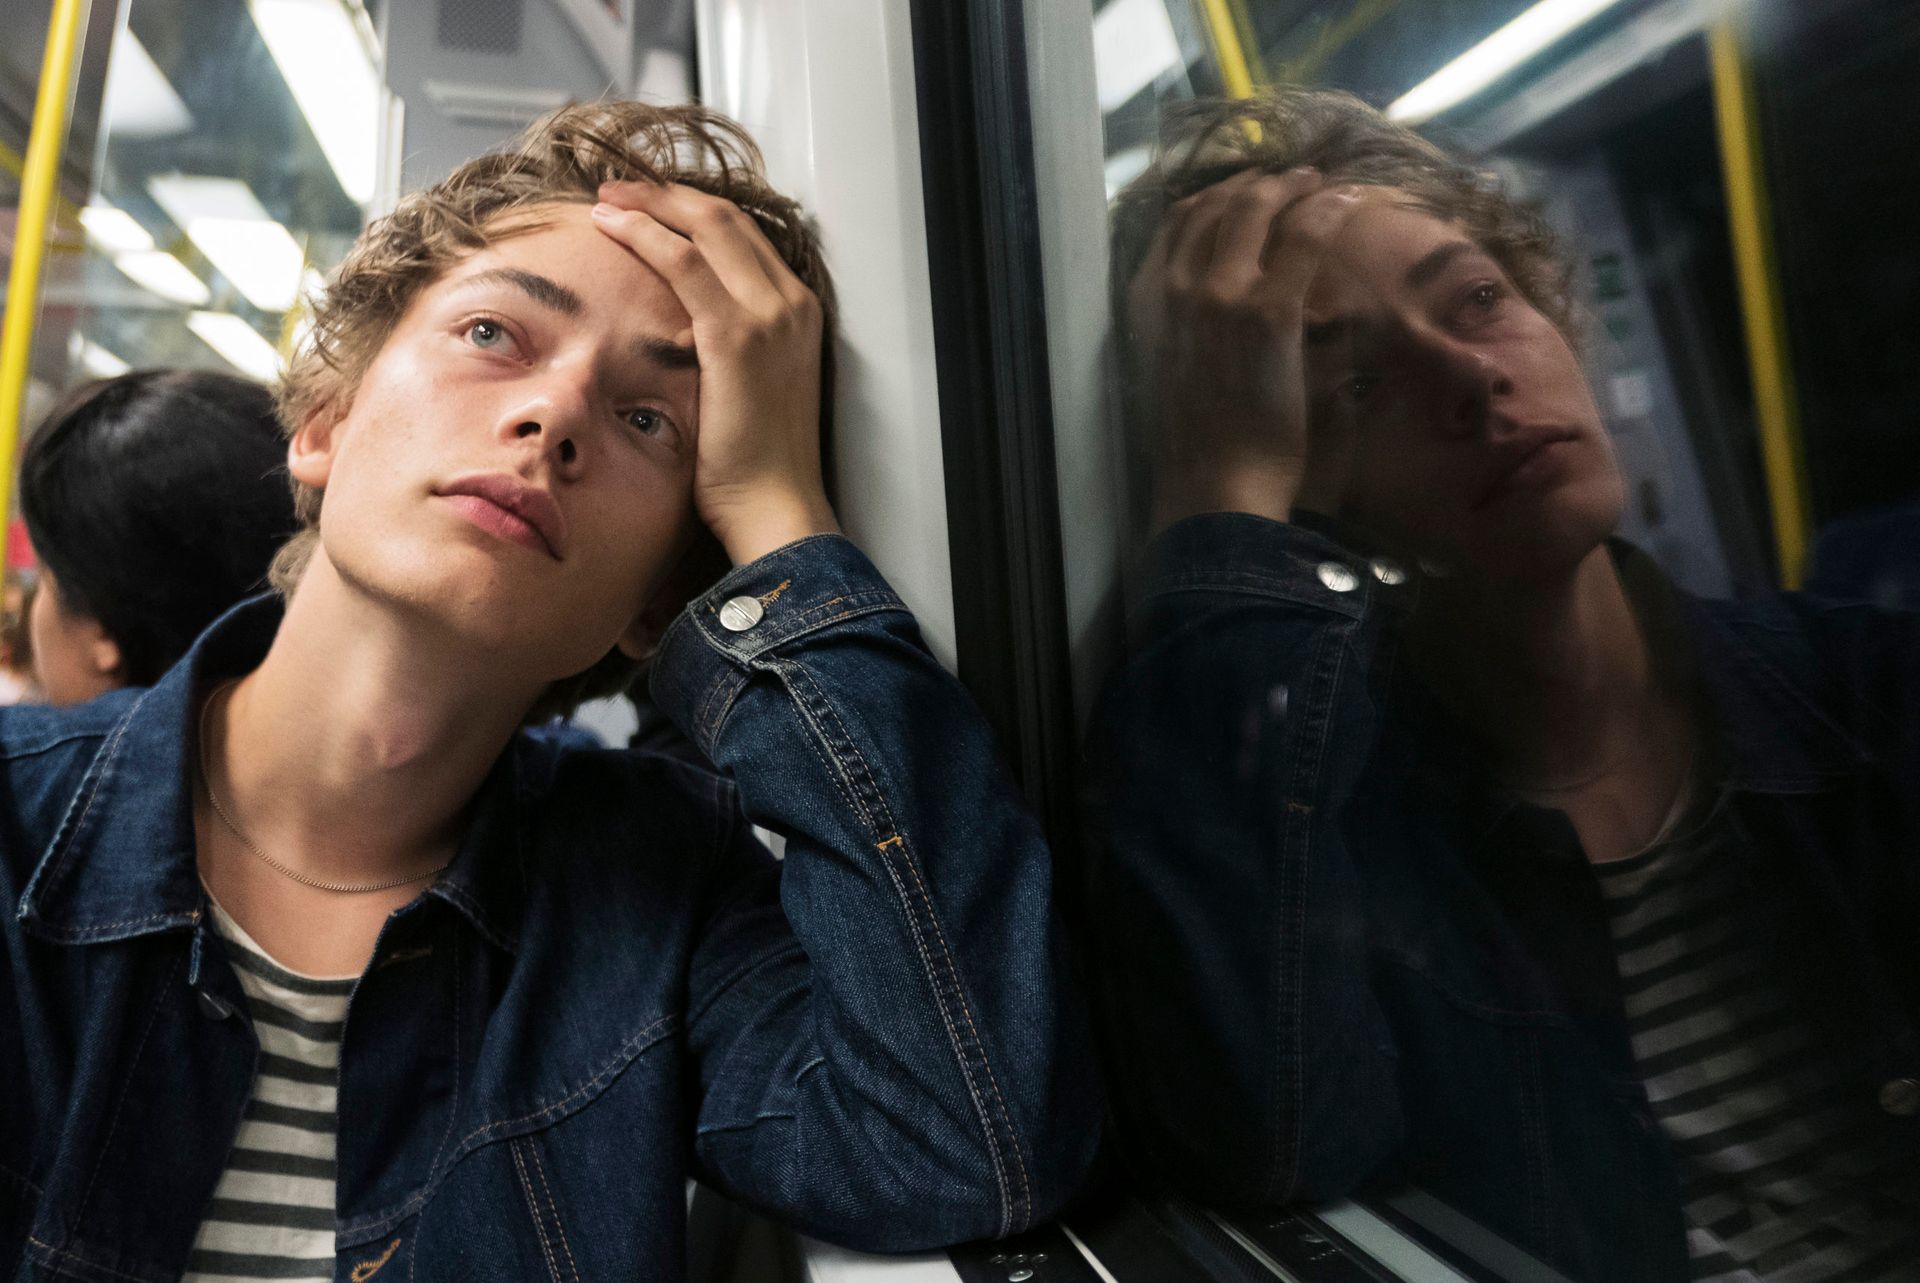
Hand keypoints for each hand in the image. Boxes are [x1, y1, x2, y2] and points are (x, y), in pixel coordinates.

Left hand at [592, 182, 838, 563]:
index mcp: (797, 312)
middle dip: (668, 196)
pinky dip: (644, 235)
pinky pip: (684, 264)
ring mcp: (769, 315)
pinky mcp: (737, 336)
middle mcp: (791, 303)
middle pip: (726, 220)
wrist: (775, 504)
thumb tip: (679, 330)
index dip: (692, 212)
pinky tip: (611, 226)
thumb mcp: (749, 388)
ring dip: (650, 205)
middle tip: (620, 190)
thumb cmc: (757, 465)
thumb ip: (726, 346)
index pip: (744, 237)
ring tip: (606, 200)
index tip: (650, 205)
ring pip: (706, 228)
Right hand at [1126, 169, 1366, 534]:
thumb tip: (1225, 308)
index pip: (1176, 225)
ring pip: (1256, 211)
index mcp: (1149, 304)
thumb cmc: (1203, 442)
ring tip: (1323, 183)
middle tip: (1293, 179)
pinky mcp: (1269, 310)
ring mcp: (1222, 295)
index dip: (1213, 198)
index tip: (1244, 191)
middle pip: (1216, 207)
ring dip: (1293, 187)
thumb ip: (1195, 329)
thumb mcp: (1180, 370)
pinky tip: (1350, 200)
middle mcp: (1178, 289)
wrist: (1216, 481)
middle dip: (1257, 185)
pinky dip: (1328, 210)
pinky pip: (1302, 238)